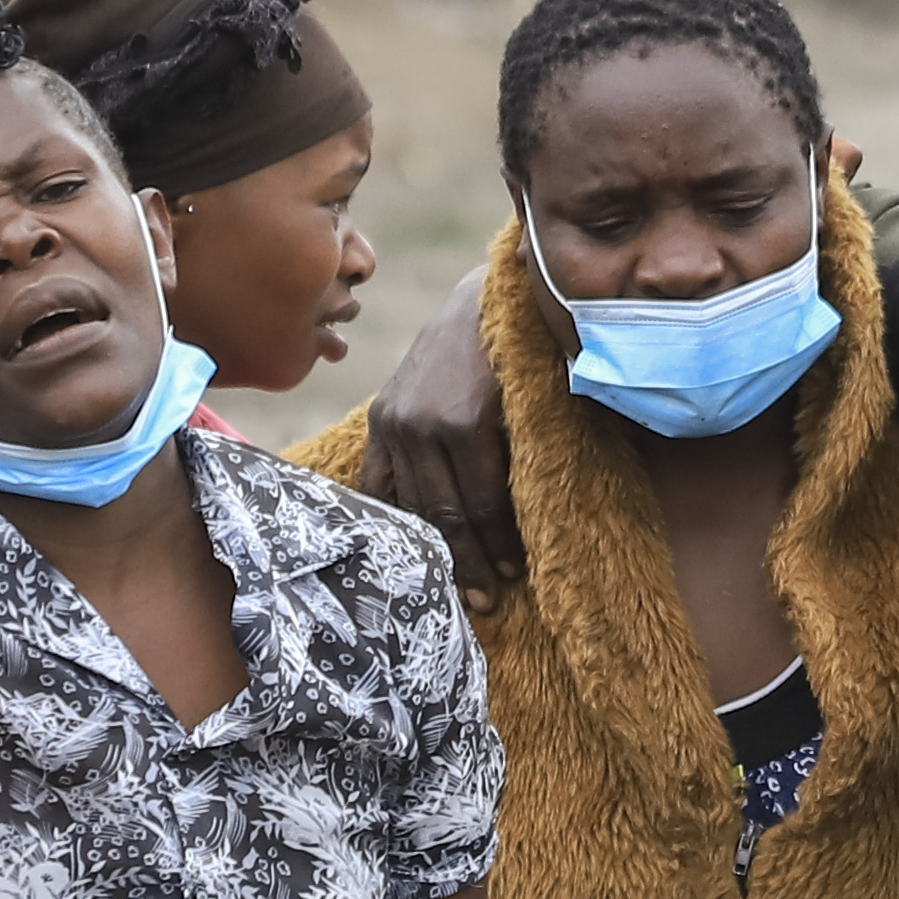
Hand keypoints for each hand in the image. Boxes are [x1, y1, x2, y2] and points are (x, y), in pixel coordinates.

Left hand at [358, 291, 521, 602]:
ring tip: (498, 587)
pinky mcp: (461, 422)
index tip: (426, 582)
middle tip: (476, 603)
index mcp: (384, 423)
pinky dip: (499, 531)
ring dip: (477, 557)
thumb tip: (446, 512)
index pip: (385, 499)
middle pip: (422, 514)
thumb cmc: (475, 350)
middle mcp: (396, 426)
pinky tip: (513, 554)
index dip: (407, 545)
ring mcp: (426, 424)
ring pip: (451, 511)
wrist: (501, 295)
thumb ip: (427, 443)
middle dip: (451, 564)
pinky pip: (482, 493)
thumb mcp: (435, 394)